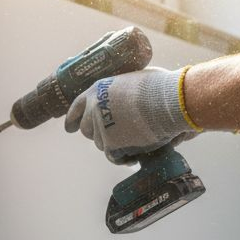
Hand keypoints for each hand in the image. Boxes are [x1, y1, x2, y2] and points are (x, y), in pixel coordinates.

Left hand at [64, 66, 198, 163]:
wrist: (170, 101)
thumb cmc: (160, 87)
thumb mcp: (134, 81)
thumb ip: (123, 93)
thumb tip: (132, 102)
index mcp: (97, 90)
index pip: (77, 107)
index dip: (73, 119)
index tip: (70, 128)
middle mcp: (94, 108)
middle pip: (87, 130)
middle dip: (99, 134)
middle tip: (116, 137)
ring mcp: (101, 127)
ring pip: (101, 145)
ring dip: (115, 146)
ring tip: (134, 142)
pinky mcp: (111, 145)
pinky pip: (114, 157)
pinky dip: (124, 158)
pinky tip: (135, 156)